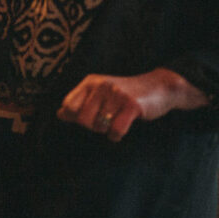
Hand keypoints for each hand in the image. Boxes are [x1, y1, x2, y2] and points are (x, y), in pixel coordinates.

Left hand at [58, 69, 209, 142]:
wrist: (158, 87)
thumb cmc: (125, 94)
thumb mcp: (100, 93)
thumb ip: (80, 102)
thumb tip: (60, 114)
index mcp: (90, 82)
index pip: (68, 106)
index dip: (75, 118)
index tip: (88, 119)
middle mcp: (100, 85)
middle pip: (82, 119)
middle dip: (93, 126)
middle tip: (106, 121)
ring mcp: (116, 94)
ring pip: (99, 126)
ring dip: (107, 130)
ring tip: (117, 120)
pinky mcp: (131, 105)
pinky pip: (115, 130)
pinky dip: (117, 135)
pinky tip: (123, 127)